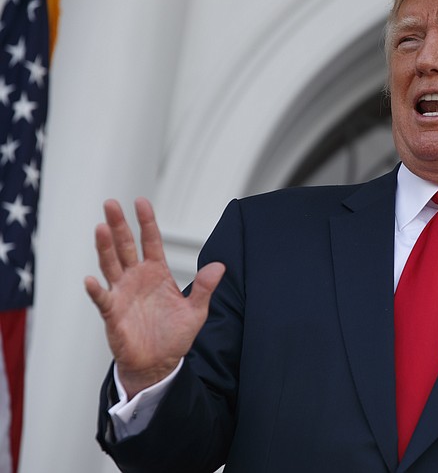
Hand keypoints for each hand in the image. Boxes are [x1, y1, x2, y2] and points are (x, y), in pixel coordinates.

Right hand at [85, 198, 224, 396]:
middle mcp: (137, 278)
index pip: (151, 241)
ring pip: (111, 265)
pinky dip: (96, 290)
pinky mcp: (112, 313)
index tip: (141, 201)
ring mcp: (122, 293)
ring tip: (100, 228)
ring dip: (105, 248)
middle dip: (119, 225)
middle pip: (125, 246)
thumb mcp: (196, 311)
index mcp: (157, 273)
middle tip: (110, 203)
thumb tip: (220, 266)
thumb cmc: (175, 336)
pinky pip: (102, 299)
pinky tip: (91, 280)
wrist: (159, 364)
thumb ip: (205, 287)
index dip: (146, 222)